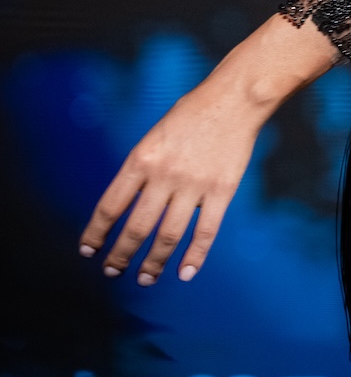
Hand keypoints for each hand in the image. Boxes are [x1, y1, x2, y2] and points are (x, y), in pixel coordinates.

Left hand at [79, 77, 261, 285]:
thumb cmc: (192, 113)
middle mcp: (165, 174)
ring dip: (153, 262)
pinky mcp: (222, 190)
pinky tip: (185, 273)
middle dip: (121, 256)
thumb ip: (142, 169)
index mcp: (142, 158)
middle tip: (112, 272)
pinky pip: (206, 231)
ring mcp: (194, 184)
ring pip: (168, 236)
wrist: (235, 97)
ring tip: (144, 278)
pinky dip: (195, 257)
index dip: (96, 234)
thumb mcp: (155, 135)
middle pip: (137, 228)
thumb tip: (128, 208)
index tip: (89, 251)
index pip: (110, 206)